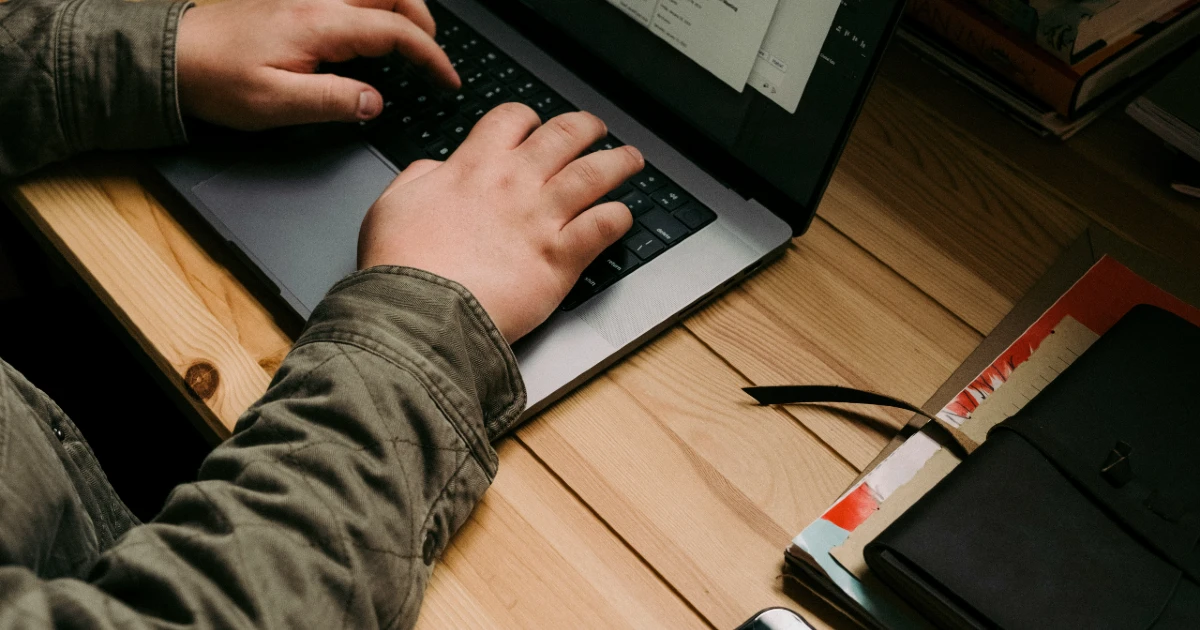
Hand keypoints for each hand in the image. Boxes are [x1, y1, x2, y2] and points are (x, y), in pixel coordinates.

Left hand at [176, 0, 458, 129]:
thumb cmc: (218, 80)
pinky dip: (373, 6)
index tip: (447, 79)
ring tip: (410, 39)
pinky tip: (370, 28)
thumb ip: (333, 101)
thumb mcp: (278, 105)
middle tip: (433, 58)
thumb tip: (375, 102)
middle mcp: (317, 0)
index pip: (395, 32)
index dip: (430, 56)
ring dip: (400, 7)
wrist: (174, 57)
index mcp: (319, 24)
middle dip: (423, 22)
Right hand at [358, 105, 643, 341]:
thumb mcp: (391, 205)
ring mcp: (541, 219)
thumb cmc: (401, 266)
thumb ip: (419, 177)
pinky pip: (603, 226)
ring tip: (631, 159)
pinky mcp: (560, 258)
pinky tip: (622, 216)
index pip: (512, 119)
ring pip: (595, 173)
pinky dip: (618, 218)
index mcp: (473, 167)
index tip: (536, 125)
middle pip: (564, 135)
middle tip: (596, 129)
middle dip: (586, 127)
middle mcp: (514, 184)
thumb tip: (435, 168)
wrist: (418, 312)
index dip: (529, 118)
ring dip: (618, 162)